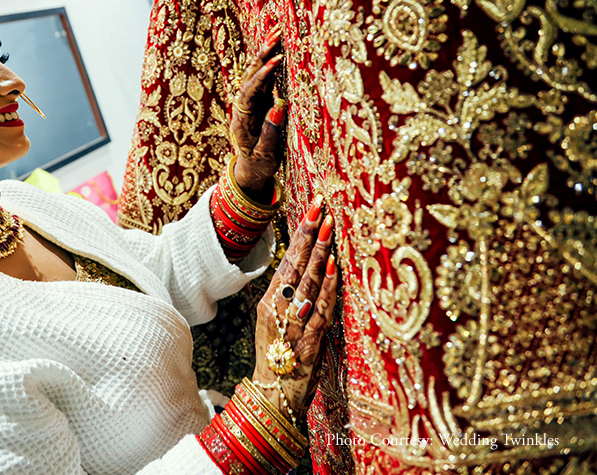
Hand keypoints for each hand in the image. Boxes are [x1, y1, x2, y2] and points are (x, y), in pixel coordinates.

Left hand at [231, 29, 284, 201]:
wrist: (250, 169)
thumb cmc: (260, 164)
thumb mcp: (266, 154)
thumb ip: (271, 132)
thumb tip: (279, 107)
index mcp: (241, 120)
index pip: (250, 92)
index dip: (263, 76)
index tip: (276, 61)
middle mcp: (242, 107)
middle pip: (249, 76)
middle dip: (262, 54)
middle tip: (277, 34)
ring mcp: (249, 103)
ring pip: (254, 74)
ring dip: (265, 53)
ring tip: (277, 33)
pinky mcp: (257, 101)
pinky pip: (263, 79)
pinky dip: (269, 62)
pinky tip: (278, 48)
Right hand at [251, 197, 336, 419]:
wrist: (274, 394)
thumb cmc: (279, 356)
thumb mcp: (275, 322)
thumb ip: (288, 297)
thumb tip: (306, 269)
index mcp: (270, 302)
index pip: (286, 260)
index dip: (300, 234)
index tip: (311, 209)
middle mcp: (279, 308)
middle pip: (296, 265)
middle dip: (309, 234)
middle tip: (320, 206)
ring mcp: (294, 322)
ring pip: (308, 281)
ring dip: (319, 252)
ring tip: (328, 226)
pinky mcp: (310, 339)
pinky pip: (321, 307)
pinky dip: (327, 287)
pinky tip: (332, 267)